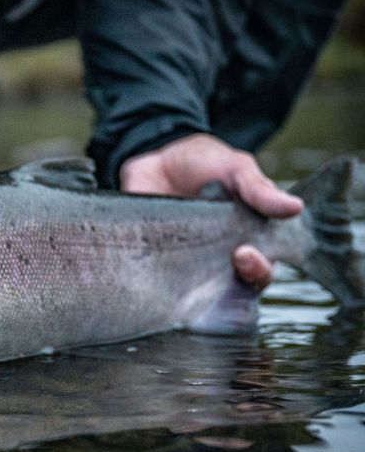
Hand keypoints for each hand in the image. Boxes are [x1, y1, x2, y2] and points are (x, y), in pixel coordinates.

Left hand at [119, 133, 302, 289]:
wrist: (155, 161)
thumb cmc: (201, 164)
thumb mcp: (234, 167)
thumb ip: (258, 188)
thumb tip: (296, 207)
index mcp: (248, 236)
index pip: (263, 267)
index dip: (260, 269)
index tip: (246, 254)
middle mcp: (223, 256)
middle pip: (238, 285)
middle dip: (241, 278)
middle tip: (235, 258)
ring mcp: (193, 262)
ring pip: (206, 291)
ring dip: (207, 287)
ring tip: (200, 268)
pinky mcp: (163, 263)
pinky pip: (170, 286)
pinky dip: (171, 288)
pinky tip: (168, 280)